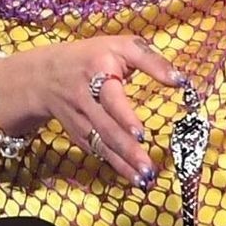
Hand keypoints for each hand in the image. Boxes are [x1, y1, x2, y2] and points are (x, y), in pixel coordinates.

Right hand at [6, 34, 185, 186]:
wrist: (45, 75)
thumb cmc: (93, 57)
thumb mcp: (121, 46)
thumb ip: (151, 61)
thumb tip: (180, 81)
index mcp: (97, 70)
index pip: (111, 97)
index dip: (124, 117)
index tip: (140, 134)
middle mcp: (85, 97)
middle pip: (106, 127)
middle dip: (127, 149)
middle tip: (148, 167)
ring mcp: (79, 119)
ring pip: (102, 144)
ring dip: (123, 163)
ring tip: (145, 178)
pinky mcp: (78, 134)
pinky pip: (98, 151)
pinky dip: (115, 166)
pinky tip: (133, 177)